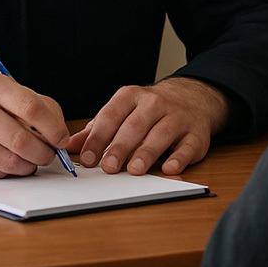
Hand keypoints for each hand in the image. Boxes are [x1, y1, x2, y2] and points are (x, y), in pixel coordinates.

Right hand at [0, 70, 68, 178]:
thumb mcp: (7, 94)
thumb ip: (39, 106)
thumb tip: (61, 135)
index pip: (31, 108)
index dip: (53, 128)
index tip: (61, 139)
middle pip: (21, 139)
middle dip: (43, 152)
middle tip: (48, 155)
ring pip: (9, 161)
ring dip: (28, 165)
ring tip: (30, 160)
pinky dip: (8, 172)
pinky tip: (6, 163)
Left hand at [66, 77, 230, 175]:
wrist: (192, 98)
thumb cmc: (149, 110)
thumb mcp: (122, 111)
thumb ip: (98, 129)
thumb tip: (71, 146)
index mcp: (131, 97)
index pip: (111, 116)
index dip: (98, 137)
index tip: (87, 157)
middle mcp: (154, 104)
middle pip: (135, 126)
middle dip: (120, 147)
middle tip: (108, 167)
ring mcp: (177, 117)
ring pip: (161, 134)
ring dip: (147, 153)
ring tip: (134, 169)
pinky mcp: (196, 134)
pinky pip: (188, 146)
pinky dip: (179, 158)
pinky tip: (169, 168)